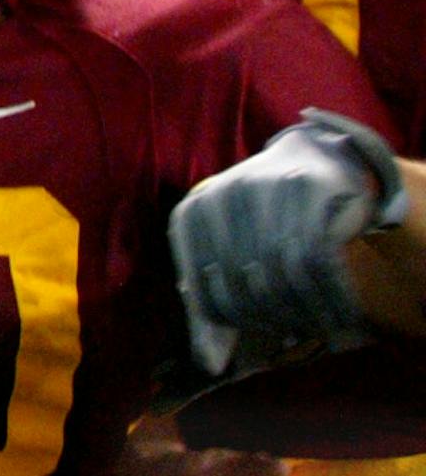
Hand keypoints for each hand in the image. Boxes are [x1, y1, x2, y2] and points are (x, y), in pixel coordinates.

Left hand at [170, 109, 407, 375]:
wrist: (313, 164)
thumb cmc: (263, 222)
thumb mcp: (227, 257)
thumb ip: (213, 307)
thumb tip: (208, 366)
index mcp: (191, 215)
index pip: (203, 293)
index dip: (234, 325)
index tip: (260, 337)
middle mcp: (219, 196)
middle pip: (243, 286)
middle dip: (272, 322)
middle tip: (293, 336)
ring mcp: (261, 188)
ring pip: (281, 275)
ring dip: (305, 314)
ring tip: (319, 330)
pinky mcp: (304, 188)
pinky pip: (318, 259)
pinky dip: (331, 299)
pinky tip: (340, 317)